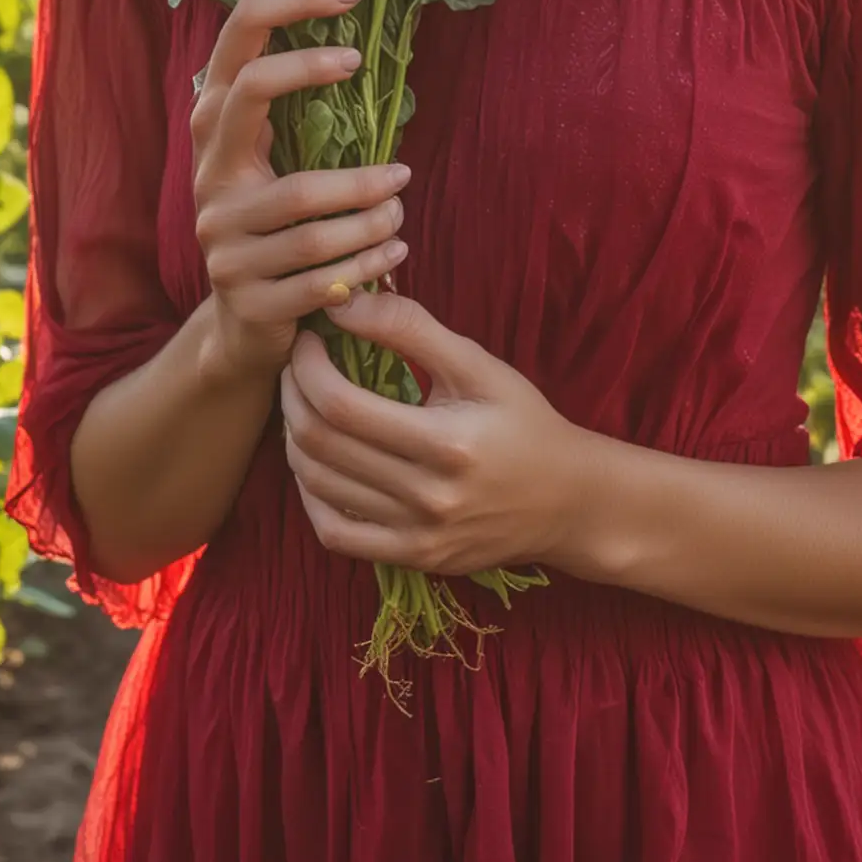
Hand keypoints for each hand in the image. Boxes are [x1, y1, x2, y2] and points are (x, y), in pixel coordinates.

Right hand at [190, 0, 412, 385]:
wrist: (246, 326)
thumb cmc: (282, 227)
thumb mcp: (280, 164)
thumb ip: (304, 113)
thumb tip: (369, 37)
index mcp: (217, 131)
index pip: (238, 40)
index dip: (289, 4)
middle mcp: (209, 175)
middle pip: (253, 97)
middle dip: (315, 74)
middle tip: (366, 75)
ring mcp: (221, 237)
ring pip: (309, 207)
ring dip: (372, 205)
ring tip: (402, 203)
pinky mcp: (246, 295)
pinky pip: (321, 275)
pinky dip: (369, 262)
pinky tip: (395, 252)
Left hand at [280, 287, 590, 576]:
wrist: (568, 500)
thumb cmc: (525, 422)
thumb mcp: (479, 365)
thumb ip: (411, 328)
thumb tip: (345, 302)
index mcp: (448, 443)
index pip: (342, 405)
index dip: (308, 368)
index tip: (308, 339)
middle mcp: (428, 497)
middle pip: (322, 445)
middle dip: (292, 395)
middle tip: (295, 364)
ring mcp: (418, 536)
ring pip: (319, 487)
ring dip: (295, 438)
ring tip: (303, 403)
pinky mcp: (413, 559)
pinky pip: (335, 533)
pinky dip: (310, 494)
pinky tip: (315, 461)